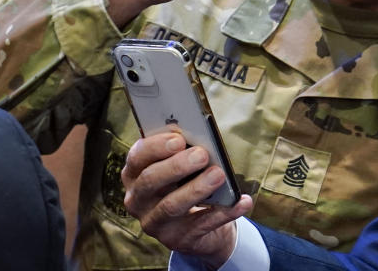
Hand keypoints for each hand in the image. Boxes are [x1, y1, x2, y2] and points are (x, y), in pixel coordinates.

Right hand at [122, 133, 252, 266]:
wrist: (199, 225)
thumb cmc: (186, 183)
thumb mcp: (180, 167)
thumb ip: (183, 152)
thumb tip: (203, 138)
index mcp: (135, 174)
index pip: (137, 157)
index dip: (156, 147)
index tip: (178, 139)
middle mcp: (137, 200)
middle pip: (150, 181)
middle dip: (176, 166)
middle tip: (202, 155)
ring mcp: (155, 222)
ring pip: (171, 205)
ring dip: (196, 189)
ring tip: (218, 174)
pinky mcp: (177, 239)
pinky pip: (202, 225)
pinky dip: (224, 212)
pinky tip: (242, 201)